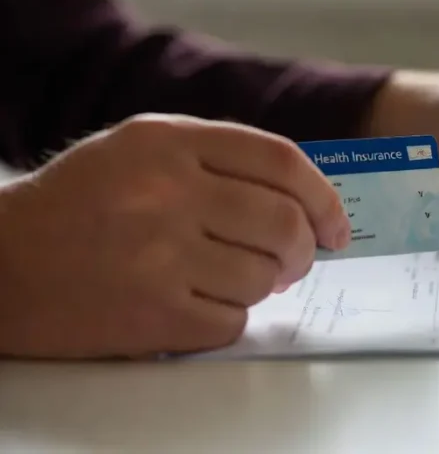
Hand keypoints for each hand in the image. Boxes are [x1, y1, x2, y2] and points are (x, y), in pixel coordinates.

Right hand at [0, 114, 348, 358]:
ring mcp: (159, 255)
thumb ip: (219, 157)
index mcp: (169, 141)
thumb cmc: (79, 201)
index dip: (323, 196)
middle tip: (296, 260)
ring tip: (236, 278)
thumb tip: (304, 196)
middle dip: (305, 248)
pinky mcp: (151, 314)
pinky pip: (232, 320)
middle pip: (284, 222)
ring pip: (264, 276)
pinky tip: (200, 303)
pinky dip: (230, 316)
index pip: (281, 160)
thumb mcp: (141, 147)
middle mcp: (168, 192)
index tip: (336, 225)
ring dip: (265, 284)